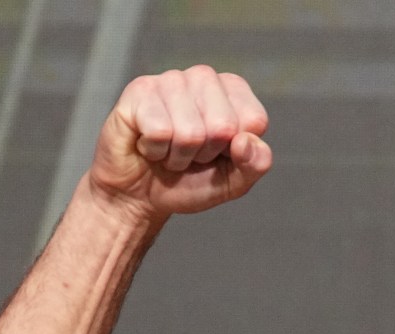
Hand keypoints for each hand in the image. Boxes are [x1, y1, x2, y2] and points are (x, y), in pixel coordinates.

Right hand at [90, 65, 271, 218]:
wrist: (138, 196)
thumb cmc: (187, 181)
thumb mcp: (233, 181)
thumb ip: (255, 164)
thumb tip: (246, 141)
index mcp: (233, 91)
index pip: (254, 120)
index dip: (235, 151)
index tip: (217, 153)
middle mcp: (204, 77)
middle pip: (222, 126)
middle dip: (204, 154)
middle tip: (188, 154)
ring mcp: (171, 80)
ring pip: (190, 132)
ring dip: (177, 155)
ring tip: (167, 150)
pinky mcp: (140, 90)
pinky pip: (159, 132)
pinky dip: (154, 151)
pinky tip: (147, 144)